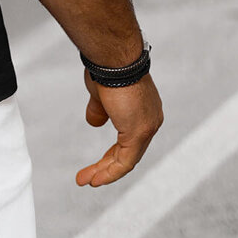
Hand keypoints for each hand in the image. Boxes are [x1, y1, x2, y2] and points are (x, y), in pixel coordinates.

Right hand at [75, 70, 163, 186]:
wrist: (113, 57)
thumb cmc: (107, 68)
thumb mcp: (101, 93)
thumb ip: (100, 110)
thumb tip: (94, 123)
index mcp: (144, 109)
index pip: (129, 137)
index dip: (112, 152)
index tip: (98, 161)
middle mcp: (151, 119)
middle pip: (129, 151)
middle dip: (106, 165)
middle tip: (88, 176)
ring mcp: (148, 127)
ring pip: (126, 159)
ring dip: (104, 171)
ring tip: (86, 180)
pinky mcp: (139, 132)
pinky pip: (125, 161)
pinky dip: (109, 172)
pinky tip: (94, 179)